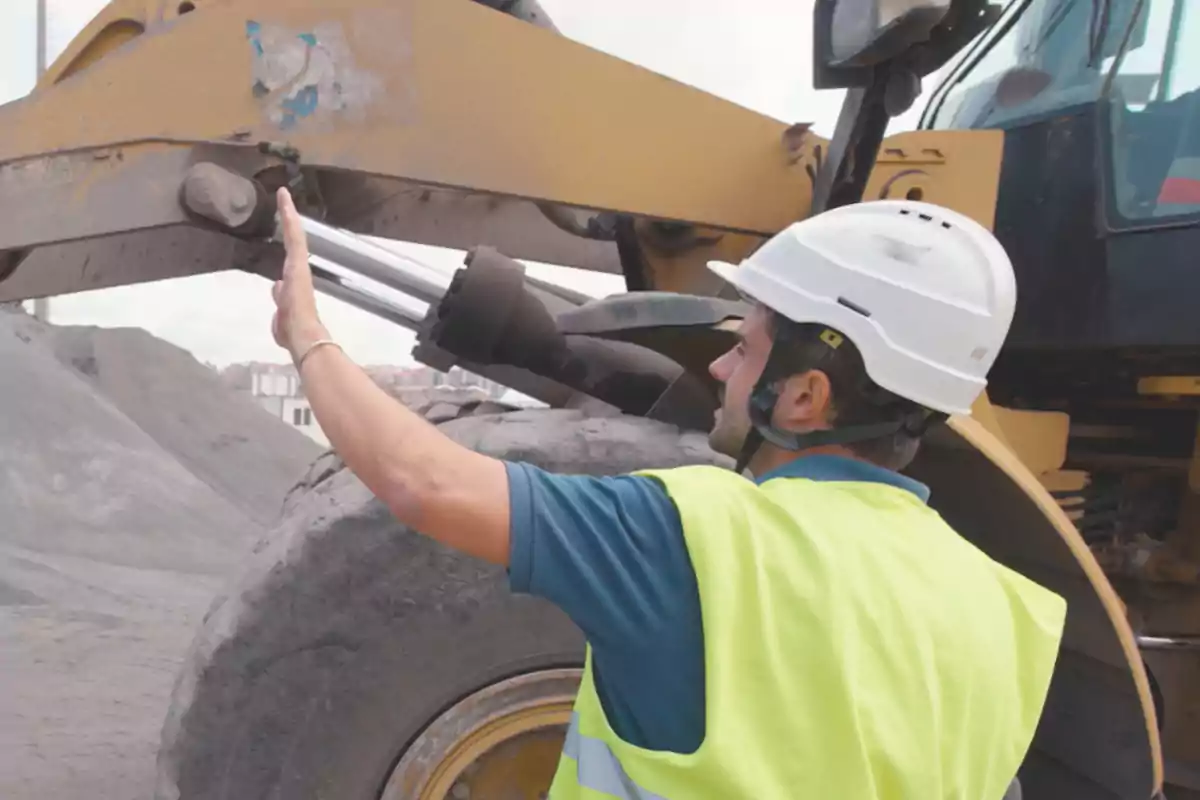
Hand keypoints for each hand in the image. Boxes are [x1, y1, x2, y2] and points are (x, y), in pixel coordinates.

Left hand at [271, 187, 327, 358]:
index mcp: (295, 286)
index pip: (290, 264)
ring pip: (293, 235)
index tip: (285, 236)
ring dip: (288, 215)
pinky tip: (283, 198)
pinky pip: (294, 234)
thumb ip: (280, 311)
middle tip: (285, 206)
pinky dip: (288, 216)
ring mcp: (298, 266)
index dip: (287, 255)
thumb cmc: (297, 335)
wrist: (305, 338)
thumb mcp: (282, 324)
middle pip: (293, 244)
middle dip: (289, 224)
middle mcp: (297, 273)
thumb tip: (276, 291)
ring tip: (284, 197)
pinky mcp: (299, 260)